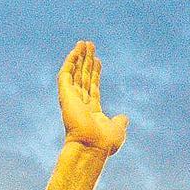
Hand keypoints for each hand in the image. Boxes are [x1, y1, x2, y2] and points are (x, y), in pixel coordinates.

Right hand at [59, 41, 127, 155]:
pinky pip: (66, 74)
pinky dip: (71, 61)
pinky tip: (76, 50)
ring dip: (78, 57)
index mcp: (91, 111)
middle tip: (90, 46)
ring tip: (84, 43)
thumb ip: (120, 122)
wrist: (91, 146)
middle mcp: (79, 104)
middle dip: (86, 62)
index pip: (92, 88)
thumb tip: (124, 117)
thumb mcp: (117, 129)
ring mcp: (71, 99)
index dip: (95, 73)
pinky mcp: (65, 95)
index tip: (98, 60)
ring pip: (74, 73)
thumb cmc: (104, 143)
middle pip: (83, 78)